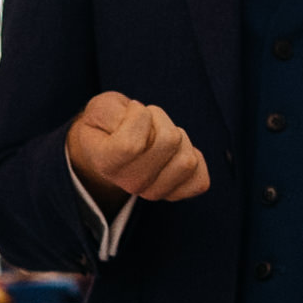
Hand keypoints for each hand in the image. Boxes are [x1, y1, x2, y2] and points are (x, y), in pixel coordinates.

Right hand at [65, 92, 209, 211]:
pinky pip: (201, 179)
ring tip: (158, 136)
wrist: (112, 147)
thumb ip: (114, 112)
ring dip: (178, 136)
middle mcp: (130, 184)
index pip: (131, 145)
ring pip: (189, 159)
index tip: (132, 109)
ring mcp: (155, 193)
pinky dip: (194, 156)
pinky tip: (173, 153)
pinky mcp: (177, 194)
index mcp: (107, 165)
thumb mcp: (101, 108)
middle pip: (170, 141)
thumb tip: (143, 122)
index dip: (139, 115)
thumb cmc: (108, 123)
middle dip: (161, 119)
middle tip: (147, 122)